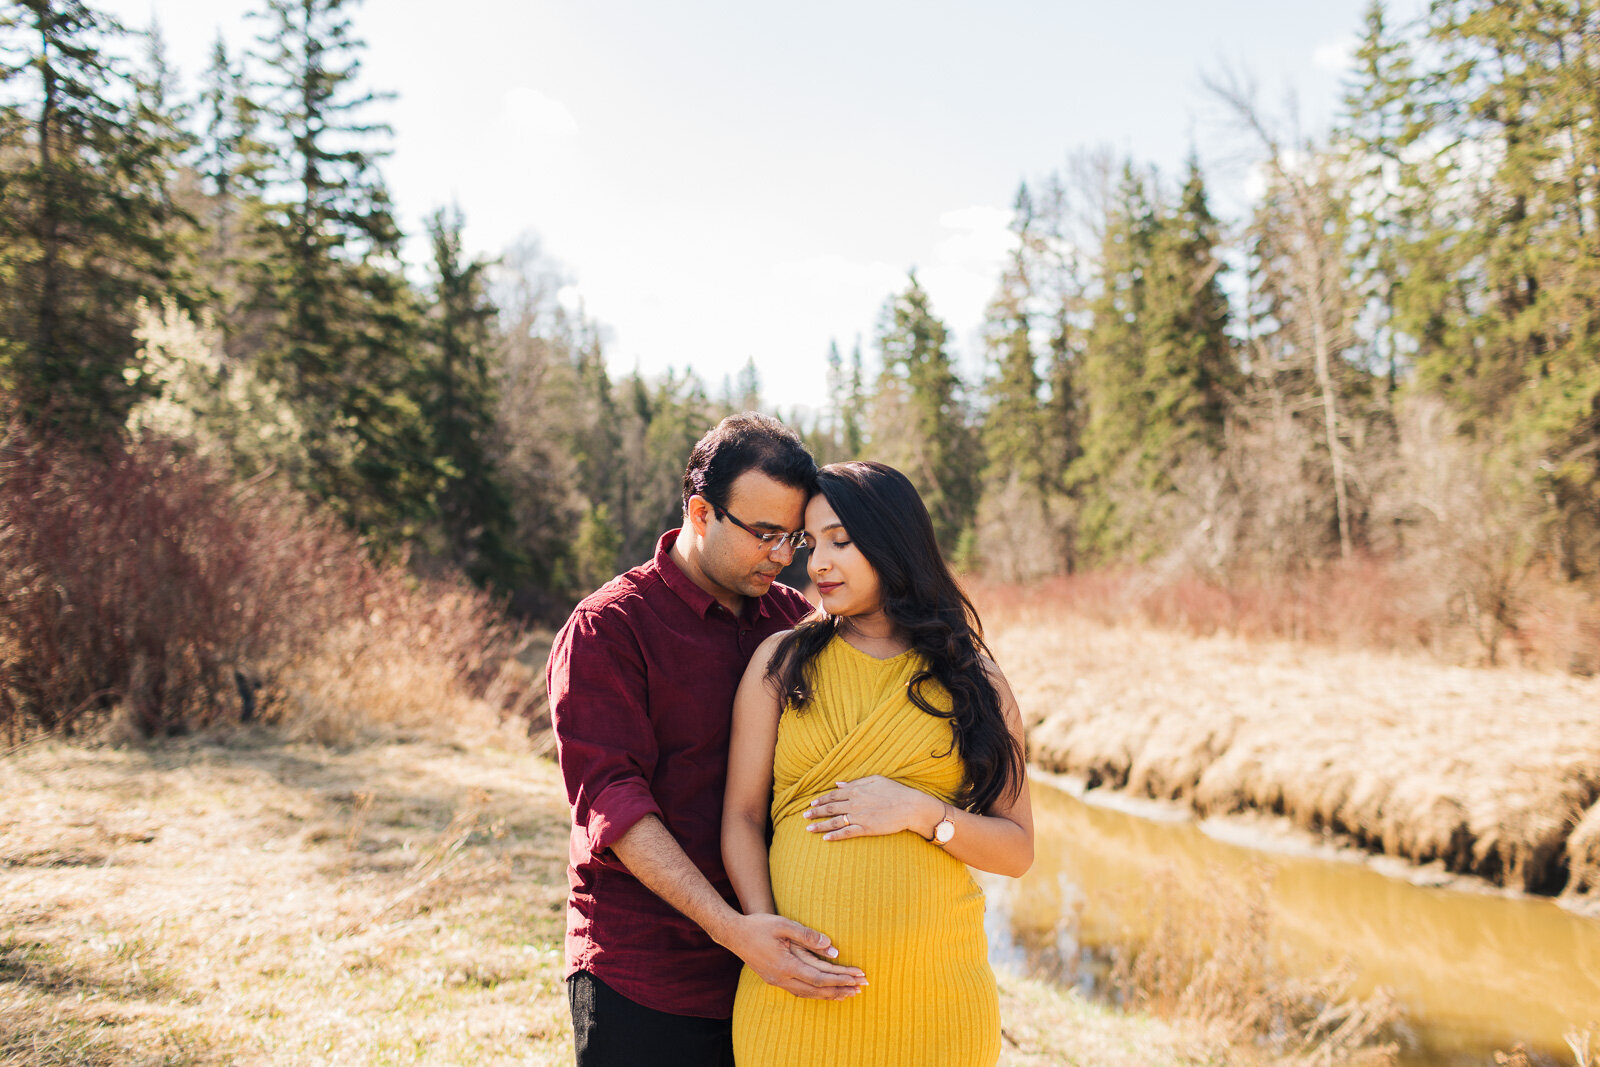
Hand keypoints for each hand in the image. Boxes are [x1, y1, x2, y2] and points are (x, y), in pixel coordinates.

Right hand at [725, 913, 866, 999]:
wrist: (733, 934)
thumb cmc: (758, 926)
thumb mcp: (783, 925)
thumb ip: (807, 935)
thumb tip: (830, 946)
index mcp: (786, 965)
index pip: (820, 978)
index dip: (840, 979)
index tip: (858, 977)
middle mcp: (781, 978)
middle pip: (817, 990)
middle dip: (840, 989)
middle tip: (861, 988)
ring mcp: (776, 981)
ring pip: (808, 994)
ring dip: (829, 994)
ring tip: (847, 994)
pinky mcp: (773, 979)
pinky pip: (799, 991)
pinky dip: (815, 993)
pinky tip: (823, 992)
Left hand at [804, 776, 939, 841]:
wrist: (910, 806)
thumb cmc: (895, 791)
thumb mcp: (875, 780)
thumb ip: (855, 782)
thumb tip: (838, 784)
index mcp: (856, 790)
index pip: (833, 795)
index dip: (821, 800)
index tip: (812, 803)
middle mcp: (854, 803)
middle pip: (830, 808)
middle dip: (815, 812)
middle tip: (804, 815)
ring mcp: (859, 817)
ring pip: (834, 821)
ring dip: (820, 825)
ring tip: (808, 828)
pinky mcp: (866, 829)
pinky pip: (846, 833)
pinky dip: (834, 836)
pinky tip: (825, 839)